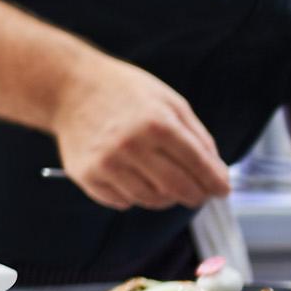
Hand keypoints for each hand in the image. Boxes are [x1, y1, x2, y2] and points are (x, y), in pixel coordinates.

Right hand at [51, 56, 231, 212]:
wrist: (69, 88)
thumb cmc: (125, 92)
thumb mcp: (169, 101)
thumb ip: (197, 136)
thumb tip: (216, 173)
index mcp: (158, 124)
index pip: (199, 166)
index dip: (216, 182)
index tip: (222, 190)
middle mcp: (131, 146)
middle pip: (178, 189)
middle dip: (196, 195)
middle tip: (198, 193)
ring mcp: (106, 163)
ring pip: (151, 200)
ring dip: (164, 197)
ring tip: (163, 181)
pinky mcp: (86, 175)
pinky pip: (122, 201)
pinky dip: (133, 195)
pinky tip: (132, 176)